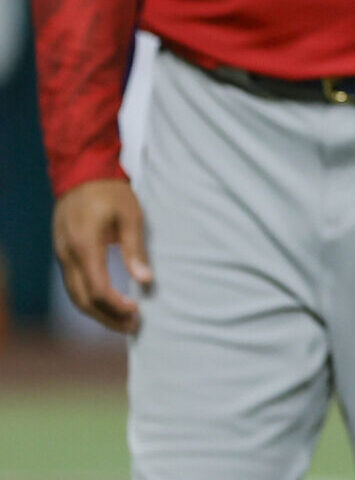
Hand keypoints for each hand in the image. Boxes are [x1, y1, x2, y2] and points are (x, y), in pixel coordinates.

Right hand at [53, 178, 150, 333]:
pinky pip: (73, 284)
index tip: (136, 312)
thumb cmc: (111, 192)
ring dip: (97, 312)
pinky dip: (89, 299)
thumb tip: (145, 281)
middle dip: (106, 317)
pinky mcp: (64, 253)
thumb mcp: (131, 216)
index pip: (97, 289)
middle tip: (132, 327)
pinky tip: (107, 304)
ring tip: (123, 322)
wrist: (82, 173)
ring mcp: (62, 255)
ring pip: (75, 295)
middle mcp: (68, 256)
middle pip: (82, 300)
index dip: (116, 305)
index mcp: (85, 246)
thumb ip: (135, 249)